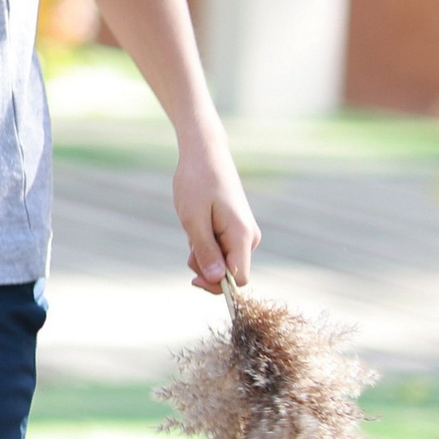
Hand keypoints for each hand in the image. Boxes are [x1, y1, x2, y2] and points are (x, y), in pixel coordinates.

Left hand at [172, 138, 258, 293]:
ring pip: (222, 261)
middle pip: (230, 272)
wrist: (204, 154)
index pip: (240, 279)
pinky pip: (219, 248)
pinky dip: (203, 243)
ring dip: (202, 253)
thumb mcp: (193, 219)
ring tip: (192, 227)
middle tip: (188, 244)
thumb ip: (205, 250)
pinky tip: (196, 224)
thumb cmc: (196, 183)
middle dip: (205, 266)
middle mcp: (249, 238)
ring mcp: (243, 233)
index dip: (217, 285)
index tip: (193, 278)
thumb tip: (215, 280)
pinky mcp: (234, 229)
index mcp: (242, 236)